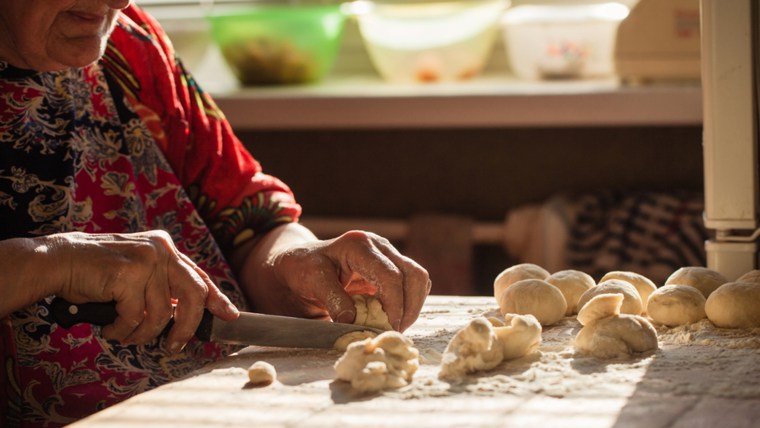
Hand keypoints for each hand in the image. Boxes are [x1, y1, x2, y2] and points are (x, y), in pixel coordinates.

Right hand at [46, 231, 238, 351]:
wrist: (58, 260)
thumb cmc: (95, 272)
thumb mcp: (137, 270)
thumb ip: (162, 284)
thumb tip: (187, 313)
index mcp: (165, 247)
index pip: (199, 276)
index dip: (216, 298)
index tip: (229, 315)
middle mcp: (161, 249)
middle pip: (194, 295)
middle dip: (187, 327)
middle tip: (174, 346)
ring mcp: (146, 260)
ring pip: (161, 314)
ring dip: (142, 334)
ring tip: (125, 334)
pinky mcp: (129, 274)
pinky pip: (135, 317)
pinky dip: (122, 330)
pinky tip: (110, 326)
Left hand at [237, 226, 430, 331]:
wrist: (298, 264)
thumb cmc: (301, 270)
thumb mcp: (310, 281)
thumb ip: (332, 298)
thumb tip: (352, 321)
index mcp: (358, 245)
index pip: (391, 275)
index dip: (395, 305)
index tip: (388, 329)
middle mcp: (378, 246)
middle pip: (414, 274)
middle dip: (409, 307)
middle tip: (394, 332)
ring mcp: (387, 255)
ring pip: (419, 279)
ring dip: (412, 306)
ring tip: (393, 327)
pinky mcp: (390, 267)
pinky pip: (412, 285)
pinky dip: (409, 303)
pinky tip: (391, 318)